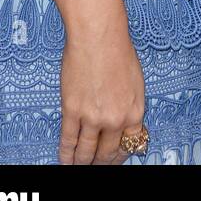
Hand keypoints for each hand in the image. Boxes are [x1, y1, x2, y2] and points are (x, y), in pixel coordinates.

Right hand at [59, 12, 146, 164]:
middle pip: (106, 153)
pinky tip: (65, 159)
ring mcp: (93, 117)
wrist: (99, 35)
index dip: (119, 156)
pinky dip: (66, 153)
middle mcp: (116, 119)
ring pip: (86, 152)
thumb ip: (129, 105)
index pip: (129, 146)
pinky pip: (68, 140)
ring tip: (78, 165)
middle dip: (100, 163)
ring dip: (81, 162)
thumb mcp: (135, 82)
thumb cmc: (118, 50)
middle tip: (94, 165)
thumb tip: (122, 123)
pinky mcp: (73, 111)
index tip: (112, 160)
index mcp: (135, 111)